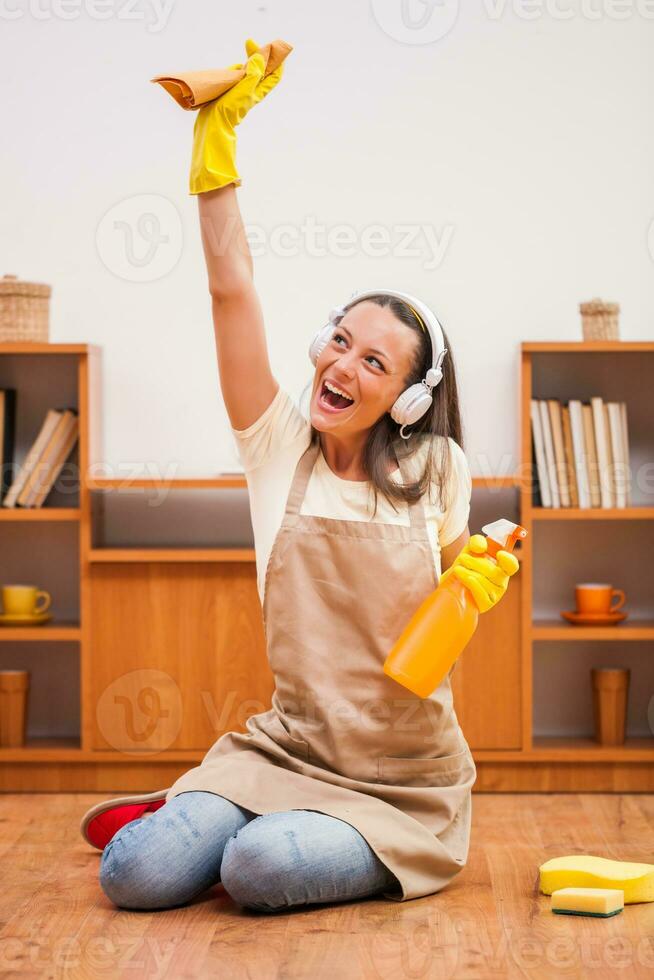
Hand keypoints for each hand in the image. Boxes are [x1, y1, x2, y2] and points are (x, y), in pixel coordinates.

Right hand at [189, 38, 285, 193]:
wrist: (211, 125)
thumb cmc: (228, 110)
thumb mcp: (243, 90)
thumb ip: (253, 74)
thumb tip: (260, 58)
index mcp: (258, 91)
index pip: (275, 75)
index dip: (276, 60)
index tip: (270, 45)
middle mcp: (251, 92)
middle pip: (261, 70)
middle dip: (258, 55)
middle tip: (249, 43)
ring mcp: (240, 93)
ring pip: (246, 73)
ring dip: (244, 62)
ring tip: (237, 59)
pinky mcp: (229, 94)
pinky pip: (234, 78)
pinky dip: (233, 71)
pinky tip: (229, 71)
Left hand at [439, 534, 519, 613]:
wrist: (450, 584)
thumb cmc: (465, 565)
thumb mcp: (470, 549)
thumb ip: (476, 542)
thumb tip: (481, 547)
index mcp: (502, 567)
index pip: (512, 566)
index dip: (508, 560)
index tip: (499, 554)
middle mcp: (501, 582)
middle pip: (495, 573)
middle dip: (477, 564)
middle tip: (462, 558)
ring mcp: (495, 595)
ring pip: (486, 583)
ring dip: (469, 573)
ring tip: (457, 569)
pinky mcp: (486, 604)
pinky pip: (482, 594)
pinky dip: (473, 584)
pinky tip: (465, 578)